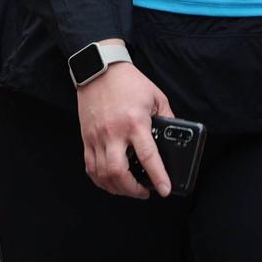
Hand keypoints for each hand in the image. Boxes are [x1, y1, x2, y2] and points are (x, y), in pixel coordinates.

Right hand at [74, 58, 174, 197]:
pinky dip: (100, 179)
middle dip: (132, 190)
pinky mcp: (86, 138)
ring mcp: (97, 137)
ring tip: (129, 189)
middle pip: (119, 172)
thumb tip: (175, 137)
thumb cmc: (128, 82)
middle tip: (144, 192)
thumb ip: (167, 118)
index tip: (164, 189)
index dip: (157, 176)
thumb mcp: (156, 97)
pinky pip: (90, 167)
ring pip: (103, 173)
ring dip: (117, 188)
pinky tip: (110, 181)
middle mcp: (114, 132)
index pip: (148, 156)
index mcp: (135, 122)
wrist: (99, 69)